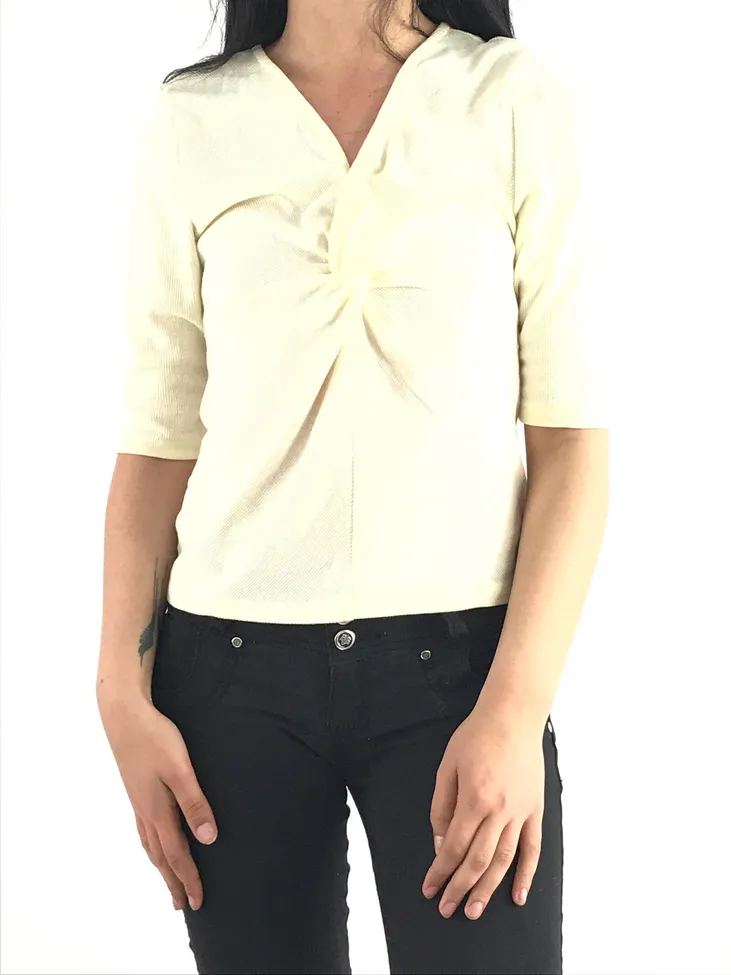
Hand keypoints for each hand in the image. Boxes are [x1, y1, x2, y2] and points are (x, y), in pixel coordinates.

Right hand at [98, 691, 217, 911]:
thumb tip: (208, 839)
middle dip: (173, 881)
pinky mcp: (137, 790)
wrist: (123, 715)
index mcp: (157, 811)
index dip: (189, 879)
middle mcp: (145, 812)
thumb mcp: (180, 770)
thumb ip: (194, 804)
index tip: (198, 901)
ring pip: (151, 845)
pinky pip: (145, 830)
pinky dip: (153, 846)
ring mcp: (138, 802)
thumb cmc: (155, 738)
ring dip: (162, 866)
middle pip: (161, 856)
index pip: (177, 855)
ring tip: (170, 880)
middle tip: (182, 904)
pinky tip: (155, 840)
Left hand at [421, 706, 544, 918]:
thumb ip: (441, 807)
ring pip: (504, 861)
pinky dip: (527, 874)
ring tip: (474, 910)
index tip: (429, 888)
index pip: (454, 847)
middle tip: (447, 909)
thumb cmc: (476, 737)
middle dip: (460, 888)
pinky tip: (518, 896)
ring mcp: (520, 812)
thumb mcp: (447, 767)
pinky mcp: (535, 810)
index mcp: (474, 799)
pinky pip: (532, 848)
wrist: (512, 716)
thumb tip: (440, 844)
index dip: (440, 871)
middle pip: (477, 860)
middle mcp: (499, 811)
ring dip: (488, 889)